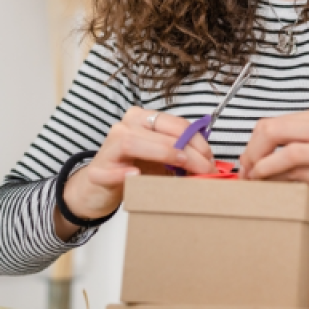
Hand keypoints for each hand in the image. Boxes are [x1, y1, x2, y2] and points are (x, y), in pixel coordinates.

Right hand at [55, 107, 215, 239]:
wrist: (100, 189)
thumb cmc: (134, 170)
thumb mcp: (162, 160)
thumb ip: (182, 156)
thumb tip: (210, 163)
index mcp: (143, 120)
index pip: (175, 124)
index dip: (197, 141)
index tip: (210, 159)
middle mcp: (125, 127)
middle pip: (160, 132)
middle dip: (188, 151)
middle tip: (205, 169)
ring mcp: (109, 147)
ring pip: (133, 142)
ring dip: (162, 154)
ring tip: (182, 167)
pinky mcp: (97, 171)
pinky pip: (111, 170)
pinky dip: (124, 173)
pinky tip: (136, 175)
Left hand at [238, 108, 308, 214]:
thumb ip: (300, 150)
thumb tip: (266, 163)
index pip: (272, 122)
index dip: (253, 143)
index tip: (248, 161)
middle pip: (269, 128)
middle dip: (250, 151)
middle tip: (247, 170)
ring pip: (278, 144)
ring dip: (257, 164)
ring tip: (254, 179)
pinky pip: (292, 164)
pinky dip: (272, 173)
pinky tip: (269, 182)